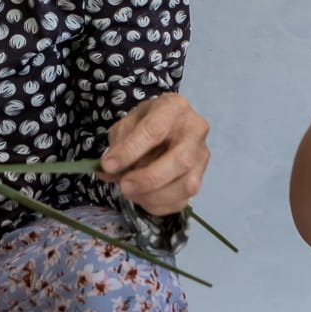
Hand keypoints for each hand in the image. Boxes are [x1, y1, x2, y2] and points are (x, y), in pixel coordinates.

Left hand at [99, 93, 208, 216]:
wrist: (167, 127)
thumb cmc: (146, 122)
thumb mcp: (128, 122)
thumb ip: (119, 143)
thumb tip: (109, 170)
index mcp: (175, 107)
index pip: (155, 130)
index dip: (130, 150)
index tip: (108, 165)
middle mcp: (196, 130)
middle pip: (180, 160)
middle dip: (148, 179)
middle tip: (123, 186)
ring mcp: (201, 156)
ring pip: (185, 185)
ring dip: (152, 195)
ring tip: (130, 190)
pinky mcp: (199, 178)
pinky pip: (182, 200)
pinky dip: (157, 204)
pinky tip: (142, 196)